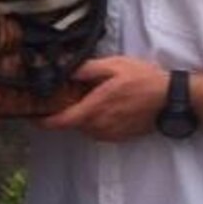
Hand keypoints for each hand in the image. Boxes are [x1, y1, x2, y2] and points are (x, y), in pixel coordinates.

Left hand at [39, 55, 165, 140]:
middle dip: (67, 113)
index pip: (62, 121)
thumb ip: (87, 69)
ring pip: (86, 128)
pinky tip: (107, 106)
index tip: (33, 117)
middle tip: (68, 96)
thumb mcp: (114, 65)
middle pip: (73, 124)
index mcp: (95, 108)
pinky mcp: (119, 137)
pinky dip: (96, 121)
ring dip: (83, 117)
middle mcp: (99, 126)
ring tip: (91, 98)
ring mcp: (110, 134)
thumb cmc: (142, 79)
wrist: (168, 99)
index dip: (44, 122)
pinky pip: (99, 131)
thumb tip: (65, 70)